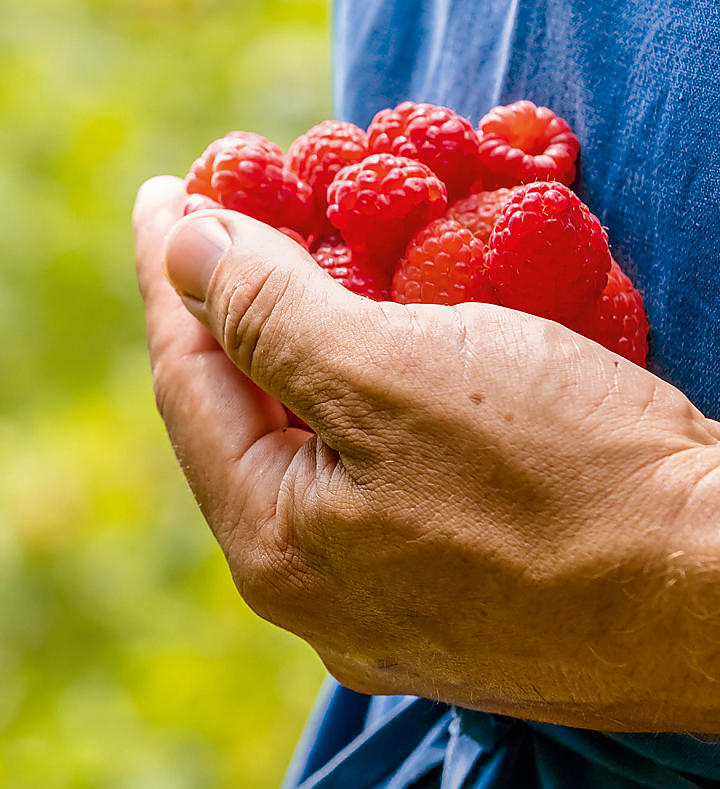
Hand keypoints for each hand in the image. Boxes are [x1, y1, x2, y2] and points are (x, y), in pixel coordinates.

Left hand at [134, 177, 719, 730]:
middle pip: (253, 419)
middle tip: (239, 214)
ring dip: (320, 344)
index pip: (189, 382)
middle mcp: (322, 590)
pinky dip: (389, 392)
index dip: (173, 273)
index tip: (165, 189)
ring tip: (317, 260)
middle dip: (243, 308)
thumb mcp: (396, 375)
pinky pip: (395, 470)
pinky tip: (404, 344)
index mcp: (278, 547)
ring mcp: (399, 600)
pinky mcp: (470, 587)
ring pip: (329, 444)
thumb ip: (271, 316)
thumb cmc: (565, 478)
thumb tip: (182, 253)